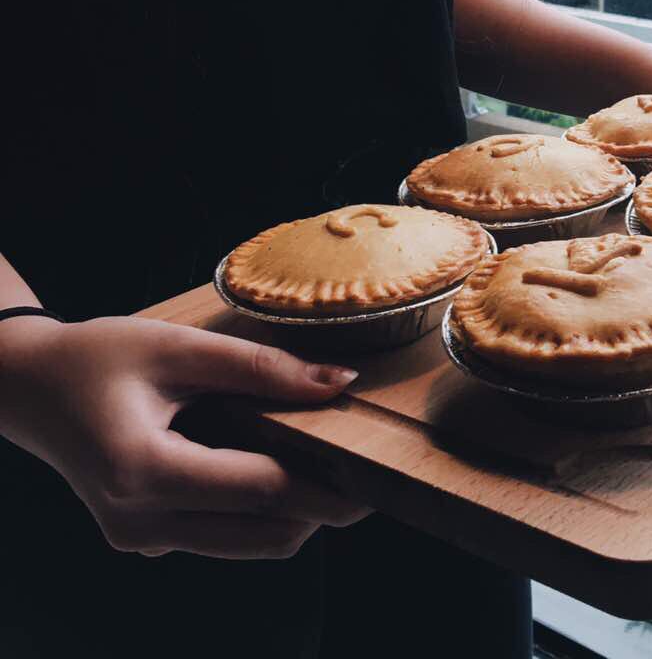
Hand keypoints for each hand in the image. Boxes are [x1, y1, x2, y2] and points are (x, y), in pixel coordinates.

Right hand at [0, 316, 369, 558]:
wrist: (28, 387)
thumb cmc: (96, 357)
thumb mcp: (179, 348)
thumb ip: (261, 367)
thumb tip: (338, 382)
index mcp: (144, 471)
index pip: (262, 491)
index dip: (327, 486)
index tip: (375, 475)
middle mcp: (140, 522)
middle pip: (263, 533)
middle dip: (320, 507)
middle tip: (360, 468)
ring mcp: (140, 539)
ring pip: (247, 545)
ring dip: (293, 514)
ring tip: (324, 463)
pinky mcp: (144, 538)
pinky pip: (220, 538)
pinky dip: (257, 512)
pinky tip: (274, 466)